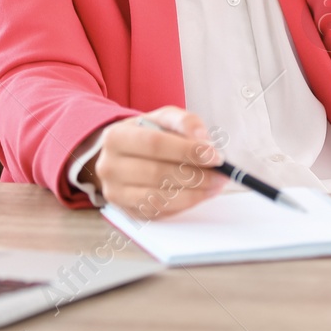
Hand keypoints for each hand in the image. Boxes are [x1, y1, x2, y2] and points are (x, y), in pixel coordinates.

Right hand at [87, 106, 223, 216]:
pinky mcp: (126, 211)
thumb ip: (184, 121)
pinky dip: (183, 205)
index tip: (215, 155)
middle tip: (221, 174)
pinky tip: (200, 195)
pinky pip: (159, 212)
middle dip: (196, 175)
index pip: (155, 144)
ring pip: (159, 198)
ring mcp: (115, 193)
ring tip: (215, 185)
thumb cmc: (145, 135)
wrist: (120, 155)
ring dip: (193, 194)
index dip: (188, 151)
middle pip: (157, 174)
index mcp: (116, 137)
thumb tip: (204, 139)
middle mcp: (110, 167)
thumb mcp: (161, 118)